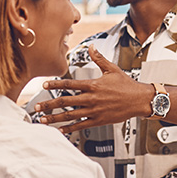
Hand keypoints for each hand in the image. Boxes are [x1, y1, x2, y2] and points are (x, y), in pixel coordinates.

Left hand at [35, 45, 152, 133]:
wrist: (139, 100)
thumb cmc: (127, 85)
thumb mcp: (112, 69)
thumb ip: (99, 59)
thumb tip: (91, 46)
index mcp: (93, 85)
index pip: (69, 84)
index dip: (55, 84)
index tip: (44, 84)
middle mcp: (91, 99)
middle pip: (65, 102)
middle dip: (49, 104)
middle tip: (37, 107)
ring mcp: (94, 111)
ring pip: (70, 115)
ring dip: (55, 118)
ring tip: (43, 120)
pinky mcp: (99, 120)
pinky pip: (81, 125)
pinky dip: (70, 128)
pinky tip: (60, 130)